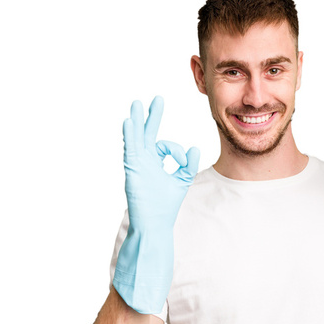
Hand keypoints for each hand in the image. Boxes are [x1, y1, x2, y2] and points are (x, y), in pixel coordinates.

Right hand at [122, 96, 199, 226]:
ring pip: (137, 137)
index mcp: (155, 162)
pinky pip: (131, 148)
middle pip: (147, 133)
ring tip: (137, 104)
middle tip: (157, 100)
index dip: (177, 151)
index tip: (183, 162)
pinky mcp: (132, 169)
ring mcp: (137, 163)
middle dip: (152, 116)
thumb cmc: (166, 205)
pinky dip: (130, 135)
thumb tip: (194, 148)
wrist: (154, 223)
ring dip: (137, 120)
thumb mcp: (182, 180)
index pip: (165, 145)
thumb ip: (188, 164)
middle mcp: (144, 160)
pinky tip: (129, 122)